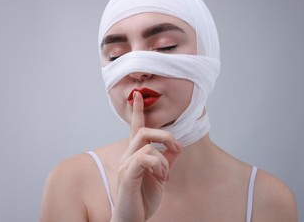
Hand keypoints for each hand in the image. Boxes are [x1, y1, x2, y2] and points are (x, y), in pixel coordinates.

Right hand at [111, 91, 180, 221]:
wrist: (132, 219)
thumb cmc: (142, 198)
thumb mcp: (160, 176)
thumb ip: (167, 159)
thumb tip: (176, 146)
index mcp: (135, 155)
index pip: (135, 128)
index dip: (137, 111)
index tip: (138, 94)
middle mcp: (128, 156)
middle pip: (144, 130)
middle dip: (165, 134)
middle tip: (177, 148)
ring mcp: (126, 165)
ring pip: (147, 144)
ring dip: (164, 158)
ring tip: (165, 174)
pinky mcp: (128, 175)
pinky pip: (144, 158)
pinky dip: (158, 165)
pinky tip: (161, 176)